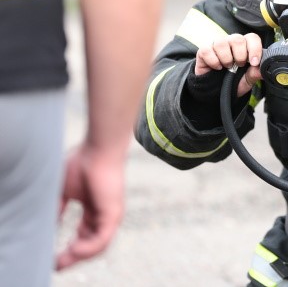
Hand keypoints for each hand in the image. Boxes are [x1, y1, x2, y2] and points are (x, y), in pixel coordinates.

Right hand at [56, 144, 125, 270]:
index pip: (83, 234)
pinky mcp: (114, 213)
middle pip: (90, 243)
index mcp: (93, 208)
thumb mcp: (64, 191)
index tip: (53, 258)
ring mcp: (111, 214)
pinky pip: (102, 239)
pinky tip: (73, 250)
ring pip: (97, 245)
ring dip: (78, 256)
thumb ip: (57, 209)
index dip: (69, 247)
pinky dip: (87, 248)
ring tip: (61, 261)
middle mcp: (104, 213)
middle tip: (56, 265)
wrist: (98, 149)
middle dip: (72, 256)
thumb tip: (46, 226)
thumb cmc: (82, 163)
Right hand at [195, 33, 262, 96]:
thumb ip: (255, 73)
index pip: (252, 38)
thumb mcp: (247, 80)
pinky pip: (208, 50)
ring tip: (228, 67)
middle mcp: (231, 42)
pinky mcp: (204, 51)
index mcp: (245, 46)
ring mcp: (217, 45)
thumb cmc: (233, 81)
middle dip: (240, 54)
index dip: (255, 48)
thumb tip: (264, 69)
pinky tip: (217, 68)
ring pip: (222, 42)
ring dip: (227, 58)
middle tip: (240, 65)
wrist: (216, 91)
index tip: (254, 62)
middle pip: (237, 38)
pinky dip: (213, 61)